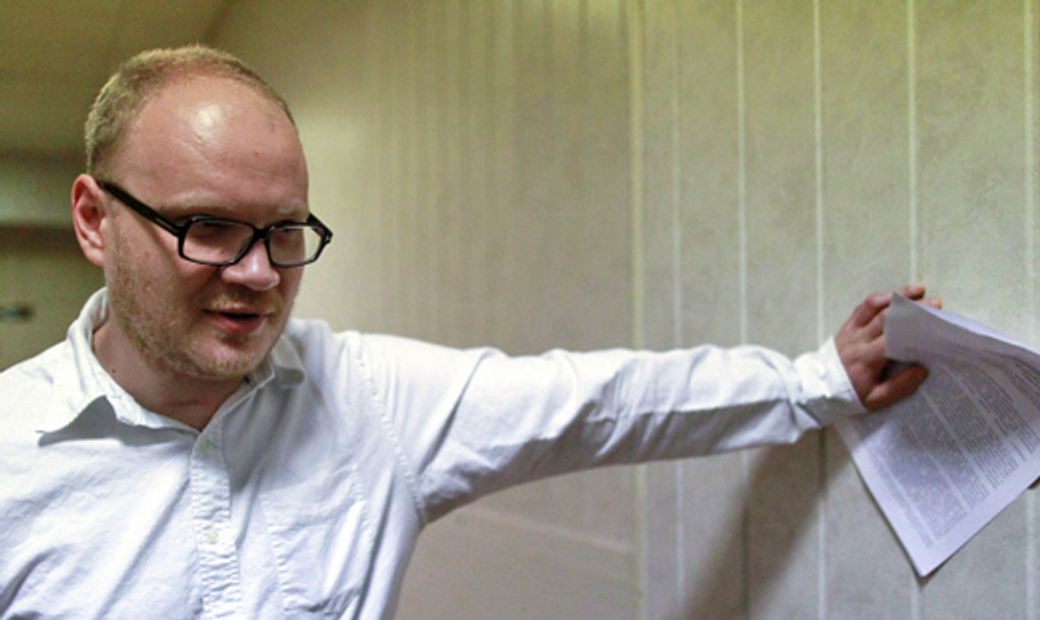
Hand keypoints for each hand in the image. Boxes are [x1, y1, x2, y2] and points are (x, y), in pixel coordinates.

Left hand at [835, 284, 941, 410]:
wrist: (817, 388)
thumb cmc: (848, 395)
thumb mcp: (874, 400)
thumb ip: (900, 386)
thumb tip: (922, 369)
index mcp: (867, 359)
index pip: (892, 336)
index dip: (912, 325)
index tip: (934, 319)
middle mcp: (858, 340)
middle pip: (886, 317)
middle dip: (912, 307)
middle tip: (935, 304)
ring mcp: (851, 331)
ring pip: (873, 306)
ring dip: (896, 295)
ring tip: (919, 290)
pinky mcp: (847, 326)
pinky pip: (863, 307)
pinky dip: (880, 298)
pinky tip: (896, 295)